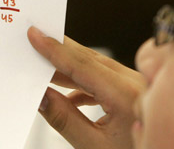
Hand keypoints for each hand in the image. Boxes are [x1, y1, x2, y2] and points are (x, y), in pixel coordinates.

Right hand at [28, 26, 145, 148]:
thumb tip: (42, 97)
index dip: (54, 49)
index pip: (82, 65)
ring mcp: (137, 86)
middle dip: (60, 49)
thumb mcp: (94, 147)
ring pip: (96, 67)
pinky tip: (67, 94)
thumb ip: (65, 120)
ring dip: (69, 67)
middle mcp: (135, 84)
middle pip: (89, 59)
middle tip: (36, 38)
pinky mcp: (135, 92)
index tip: (36, 36)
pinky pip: (104, 80)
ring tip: (43, 67)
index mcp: (126, 95)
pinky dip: (83, 83)